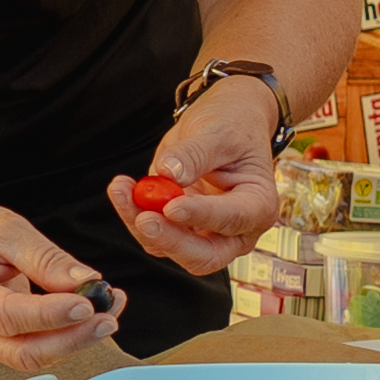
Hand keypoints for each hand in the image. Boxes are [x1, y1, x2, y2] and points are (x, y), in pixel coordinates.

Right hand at [0, 193, 127, 371]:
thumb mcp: (5, 228)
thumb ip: (45, 258)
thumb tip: (87, 281)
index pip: (6, 316)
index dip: (49, 316)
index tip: (86, 303)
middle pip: (22, 352)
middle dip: (70, 339)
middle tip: (107, 316)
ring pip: (31, 356)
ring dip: (74, 340)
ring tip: (107, 309)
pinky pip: (33, 348)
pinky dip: (65, 336)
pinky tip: (88, 314)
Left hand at [107, 80, 284, 275]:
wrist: (224, 124)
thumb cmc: (232, 126)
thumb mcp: (218, 132)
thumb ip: (195, 154)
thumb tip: (169, 174)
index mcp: (258, 205)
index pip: (232, 219)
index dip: (201, 216)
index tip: (172, 205)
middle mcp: (236, 230)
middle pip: (203, 256)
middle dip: (170, 240)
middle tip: (143, 218)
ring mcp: (205, 233)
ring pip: (169, 247)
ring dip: (140, 222)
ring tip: (121, 187)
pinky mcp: (178, 227)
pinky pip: (152, 233)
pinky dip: (132, 213)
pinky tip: (121, 187)